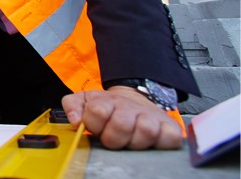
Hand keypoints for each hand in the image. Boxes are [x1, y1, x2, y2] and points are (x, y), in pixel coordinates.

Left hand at [61, 87, 181, 149]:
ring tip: (130, 140)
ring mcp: (151, 117)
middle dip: (113, 137)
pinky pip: (169, 138)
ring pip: (145, 131)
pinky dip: (162, 142)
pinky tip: (151, 142)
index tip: (96, 128)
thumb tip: (75, 120)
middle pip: (121, 124)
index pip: (98, 111)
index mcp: (107, 102)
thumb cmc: (109, 107)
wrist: (135, 100)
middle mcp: (130, 107)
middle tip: (113, 137)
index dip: (94, 124)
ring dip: (135, 141)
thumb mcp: (86, 101)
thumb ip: (72, 105)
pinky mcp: (169, 127)